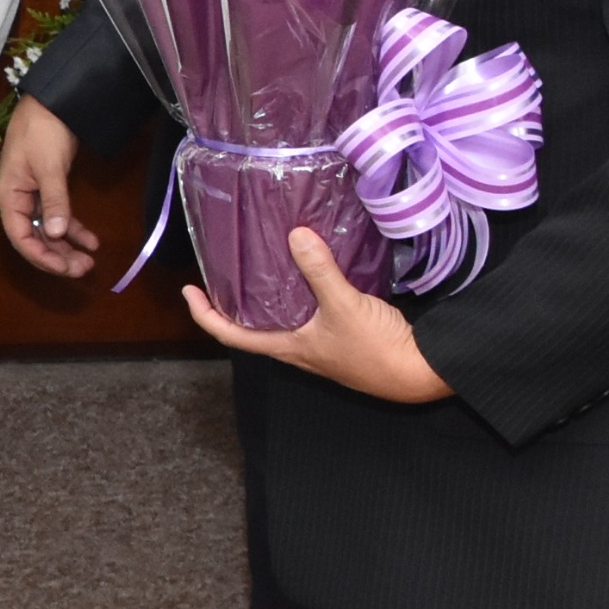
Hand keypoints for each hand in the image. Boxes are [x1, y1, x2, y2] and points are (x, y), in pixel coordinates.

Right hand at [0, 95, 97, 278]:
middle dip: (57, 256)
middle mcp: (19, 202)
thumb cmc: (42, 132)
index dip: (41, 256)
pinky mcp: (49, 190)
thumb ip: (55, 201)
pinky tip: (91, 241)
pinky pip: (59, 217)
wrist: (52, 102)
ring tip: (89, 261)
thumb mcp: (49, 167)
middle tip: (83, 269)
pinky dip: (74, 229)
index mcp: (9, 198)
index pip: (20, 238)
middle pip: (34, 239)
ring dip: (66, 247)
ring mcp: (34, 197)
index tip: (65, 268)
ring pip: (49, 231)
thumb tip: (58, 235)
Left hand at [182, 228, 454, 403]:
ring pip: (282, 322)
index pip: (231, 335)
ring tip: (262, 267)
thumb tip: (295, 234)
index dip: (204, 314)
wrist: (420, 373)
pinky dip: (302, 295)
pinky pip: (311, 316)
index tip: (188, 290)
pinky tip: (310, 274)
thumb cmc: (376, 349)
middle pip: (252, 328)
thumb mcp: (344, 304)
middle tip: (224, 274)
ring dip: (267, 299)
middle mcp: (297, 349)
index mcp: (286, 347)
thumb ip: (319, 271)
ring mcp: (320, 346)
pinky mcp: (343, 338)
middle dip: (234, 303)